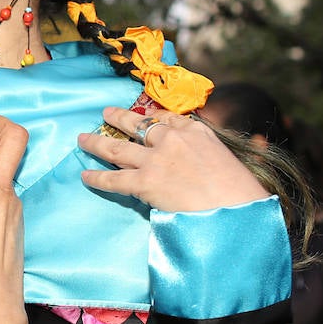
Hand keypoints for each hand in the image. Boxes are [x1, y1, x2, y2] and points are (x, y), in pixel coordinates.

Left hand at [77, 107, 268, 211]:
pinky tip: (84, 176)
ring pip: (117, 148)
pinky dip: (96, 178)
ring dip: (96, 143)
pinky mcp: (145, 182)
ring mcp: (156, 160)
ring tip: (82, 138)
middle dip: (118, 118)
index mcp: (196, 132)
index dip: (151, 116)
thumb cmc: (240, 191)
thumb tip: (194, 161)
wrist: (236, 210)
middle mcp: (172, 140)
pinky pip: (113, 179)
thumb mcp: (226, 159)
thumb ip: (206, 153)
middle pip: (137, 125)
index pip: (168, 118)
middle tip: (105, 113)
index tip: (142, 114)